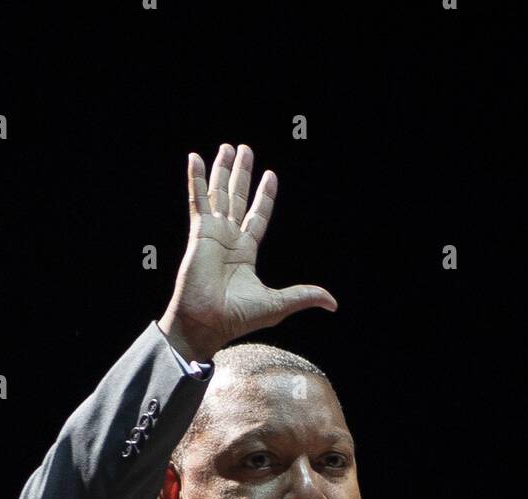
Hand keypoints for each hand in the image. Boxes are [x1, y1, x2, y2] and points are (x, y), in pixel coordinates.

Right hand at [158, 142, 336, 362]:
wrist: (207, 323)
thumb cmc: (237, 318)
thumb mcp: (278, 304)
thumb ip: (303, 296)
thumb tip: (333, 303)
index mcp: (245, 253)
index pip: (257, 217)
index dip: (264, 197)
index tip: (270, 175)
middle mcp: (228, 240)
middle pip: (237, 199)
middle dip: (242, 174)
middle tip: (244, 149)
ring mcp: (213, 234)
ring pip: (219, 194)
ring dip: (223, 170)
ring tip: (227, 147)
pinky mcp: (199, 233)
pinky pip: (197, 200)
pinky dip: (196, 179)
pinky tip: (195, 158)